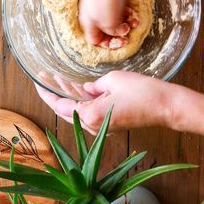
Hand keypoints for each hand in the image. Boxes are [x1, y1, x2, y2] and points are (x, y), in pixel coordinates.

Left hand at [35, 71, 172, 134]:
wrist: (165, 106)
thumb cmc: (142, 91)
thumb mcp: (112, 80)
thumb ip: (93, 86)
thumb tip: (87, 89)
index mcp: (90, 115)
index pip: (60, 104)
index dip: (47, 92)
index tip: (38, 81)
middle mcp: (93, 125)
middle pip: (67, 109)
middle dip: (56, 91)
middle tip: (45, 76)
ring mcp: (103, 126)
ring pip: (78, 110)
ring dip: (69, 94)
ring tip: (59, 78)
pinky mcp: (111, 123)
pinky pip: (90, 111)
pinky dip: (83, 100)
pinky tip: (78, 87)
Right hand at [79, 0, 128, 44]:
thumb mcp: (109, 22)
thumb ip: (113, 32)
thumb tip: (119, 33)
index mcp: (89, 24)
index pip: (96, 41)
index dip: (109, 44)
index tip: (121, 42)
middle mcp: (93, 16)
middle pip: (106, 31)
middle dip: (120, 32)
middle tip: (129, 31)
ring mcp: (100, 6)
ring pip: (114, 20)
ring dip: (126, 22)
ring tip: (134, 20)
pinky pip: (117, 9)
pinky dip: (125, 12)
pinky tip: (132, 11)